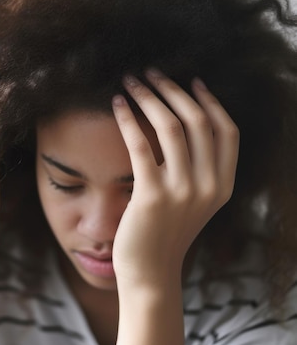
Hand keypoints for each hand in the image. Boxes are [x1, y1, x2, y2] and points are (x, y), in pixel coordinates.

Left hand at [111, 69, 238, 288]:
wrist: (150, 271)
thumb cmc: (166, 233)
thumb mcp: (195, 202)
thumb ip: (199, 170)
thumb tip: (185, 125)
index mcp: (224, 185)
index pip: (227, 130)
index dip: (210, 100)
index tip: (191, 80)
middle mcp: (209, 186)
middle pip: (198, 121)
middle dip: (172, 90)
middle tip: (151, 72)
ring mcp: (182, 191)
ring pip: (170, 127)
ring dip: (149, 97)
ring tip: (130, 81)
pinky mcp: (151, 195)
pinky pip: (140, 145)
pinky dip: (128, 119)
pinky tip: (117, 104)